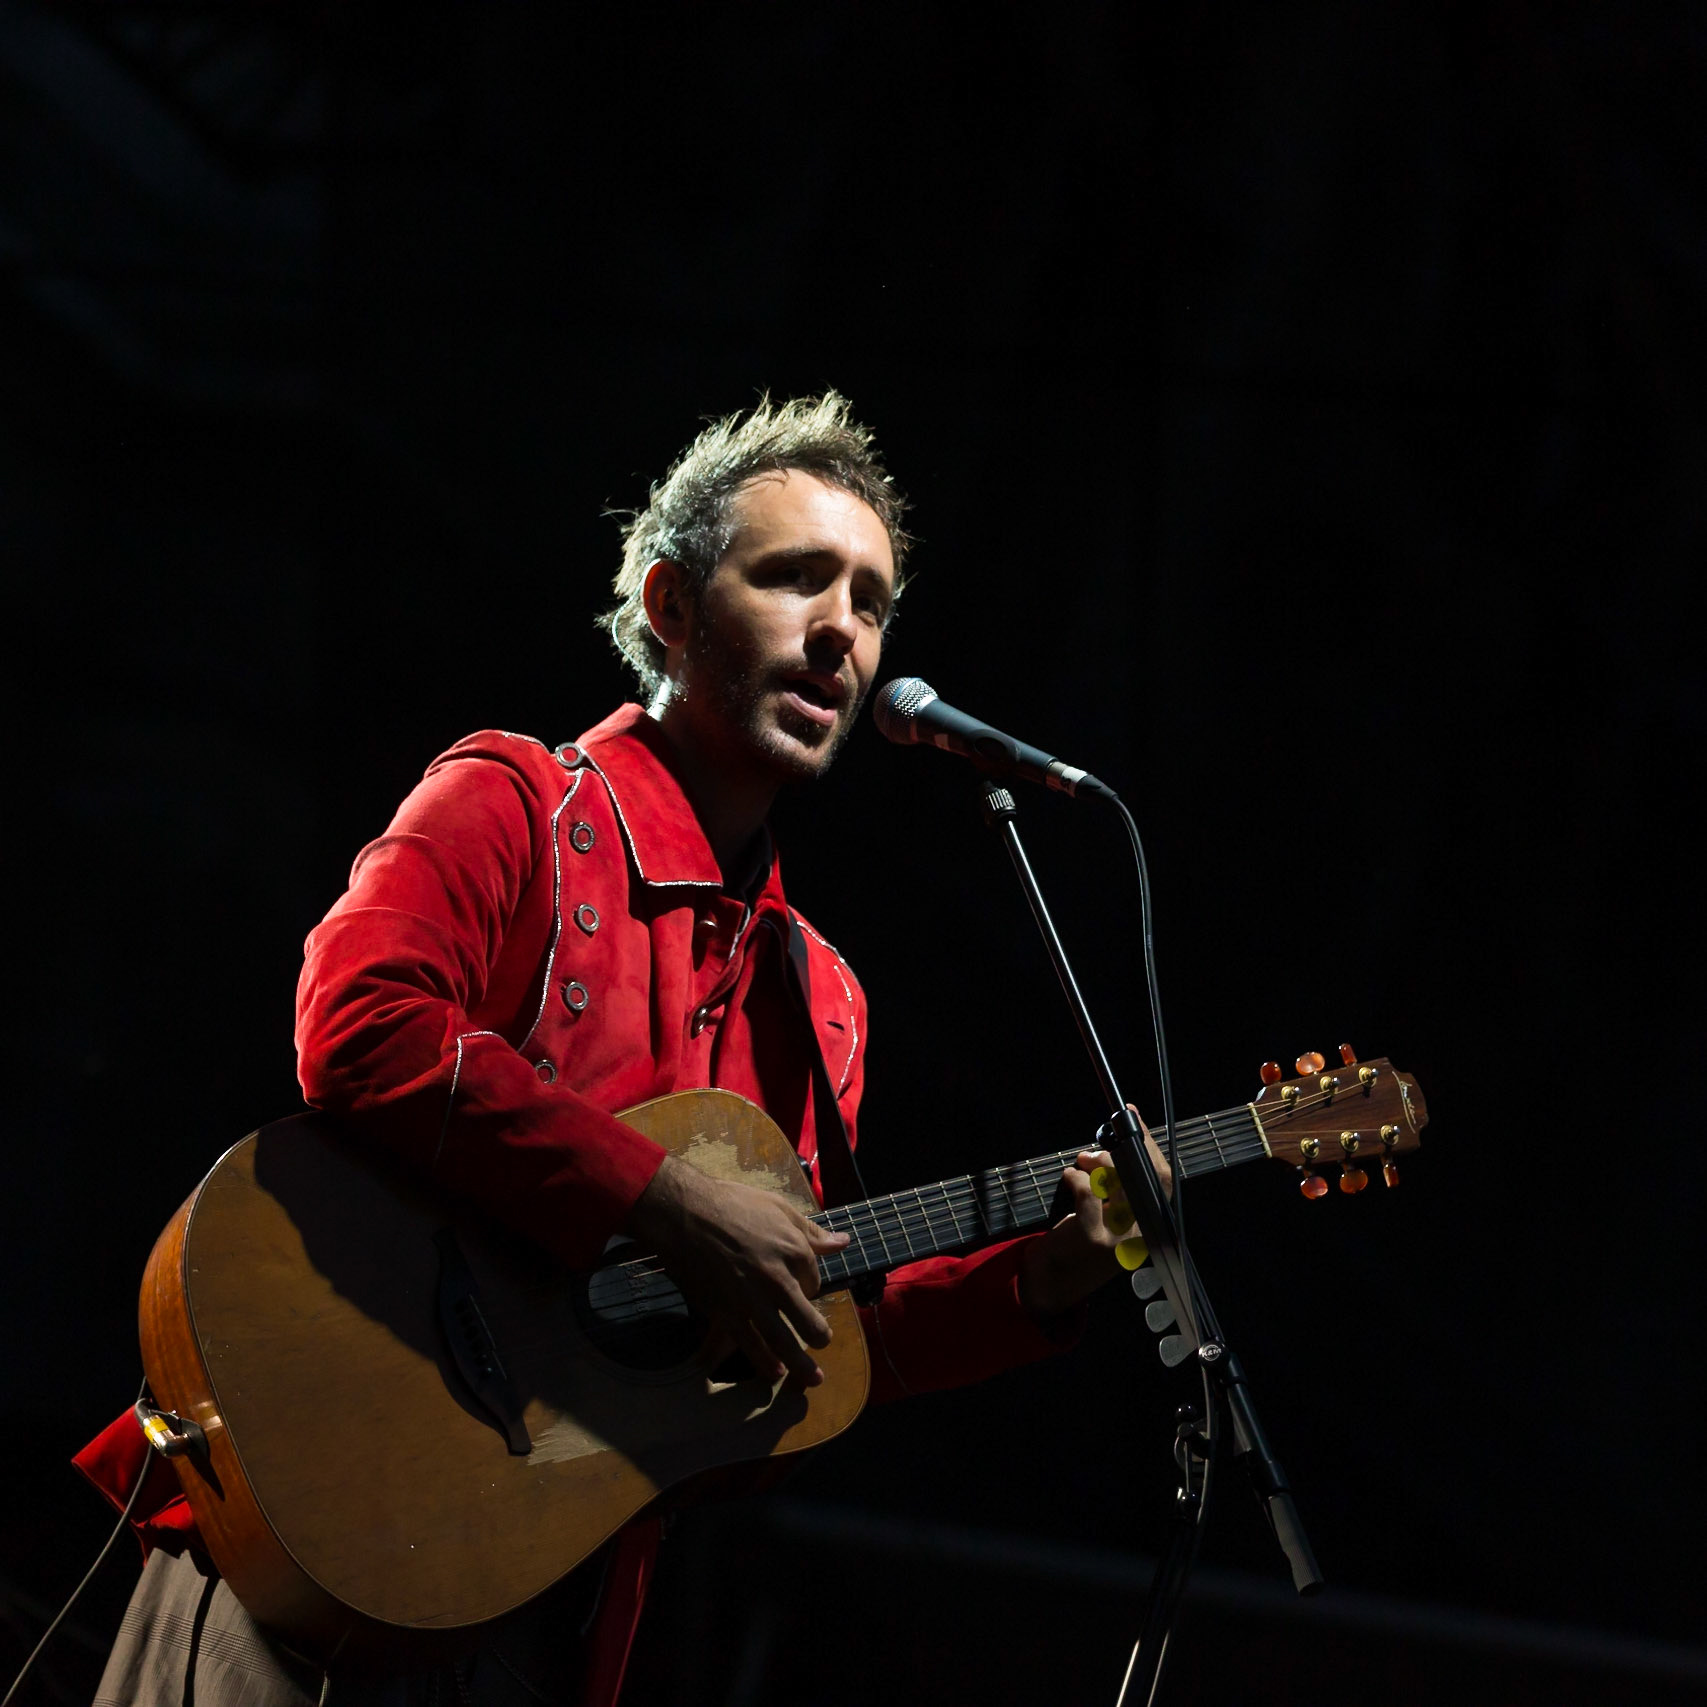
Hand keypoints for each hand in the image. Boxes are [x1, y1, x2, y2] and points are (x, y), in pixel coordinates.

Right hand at [626, 1156, 850, 1386]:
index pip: (814, 1280)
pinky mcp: (725, 1313)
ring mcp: (751, 1300)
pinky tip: (775, 1373)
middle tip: (823, 1342)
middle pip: (807, 1318)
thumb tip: (843, 1242)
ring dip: (801, 1364)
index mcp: (794, 1249)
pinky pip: (749, 1344)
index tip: (799, 1286)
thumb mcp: (778, 1207)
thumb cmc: (731, 1204)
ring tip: (813, 1378)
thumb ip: (811, 1231)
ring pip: (782, 1340)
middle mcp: (777, 1279)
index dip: (808, 1285)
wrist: (683, 1213)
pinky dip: (764, 1362)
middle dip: (819, 1335)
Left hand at [1018, 1108, 1172, 1322]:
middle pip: (1142, 1175)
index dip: (1149, 1144)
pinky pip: (1087, 1188)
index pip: (1163, 1178)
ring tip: (1082, 1164)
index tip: (1132, 1115)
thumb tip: (1121, 1138)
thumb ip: (1119, 1186)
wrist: (1051, 1284)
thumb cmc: (1079, 1241)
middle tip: (1094, 1154)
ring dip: (1094, 1164)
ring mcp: (1119, 1237)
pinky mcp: (1093, 1236)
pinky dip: (1075, 1176)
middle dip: (1117, 1153)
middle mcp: (1141, 1234)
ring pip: (1114, 1179)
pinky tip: (1068, 1179)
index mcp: (1149, 1226)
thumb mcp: (1109, 1216)